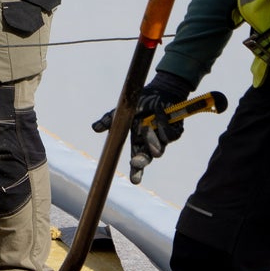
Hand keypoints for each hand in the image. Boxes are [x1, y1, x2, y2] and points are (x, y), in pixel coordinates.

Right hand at [91, 68, 195, 184]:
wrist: (160, 90)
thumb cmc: (141, 102)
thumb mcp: (123, 111)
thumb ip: (110, 120)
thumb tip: (94, 128)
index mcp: (138, 143)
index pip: (137, 162)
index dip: (136, 172)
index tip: (135, 180)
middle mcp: (151, 144)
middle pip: (148, 159)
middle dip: (141, 163)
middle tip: (136, 162)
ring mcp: (163, 139)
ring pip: (159, 150)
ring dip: (151, 139)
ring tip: (146, 125)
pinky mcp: (175, 133)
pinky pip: (170, 136)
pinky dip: (163, 124)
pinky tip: (159, 112)